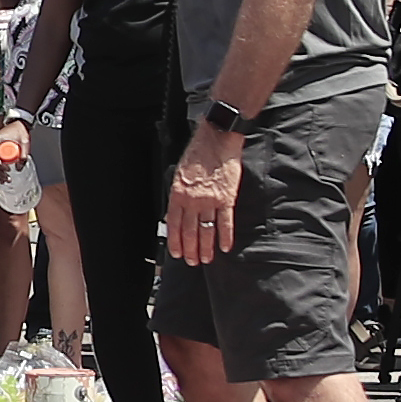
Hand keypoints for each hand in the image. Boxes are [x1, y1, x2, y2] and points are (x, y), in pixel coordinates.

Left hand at [167, 127, 243, 261]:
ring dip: (205, 248)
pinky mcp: (226, 198)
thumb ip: (179, 194)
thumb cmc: (197, 153)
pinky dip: (225, 237)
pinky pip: (225, 222)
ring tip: (205, 259)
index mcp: (177, 193)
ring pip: (206, 231)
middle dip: (190, 249)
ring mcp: (210, 200)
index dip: (175, 241)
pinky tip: (224, 248)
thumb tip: (178, 213)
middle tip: (192, 262)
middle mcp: (192, 200)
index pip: (174, 224)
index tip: (177, 253)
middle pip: (189, 231)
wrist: (217, 139)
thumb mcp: (179, 173)